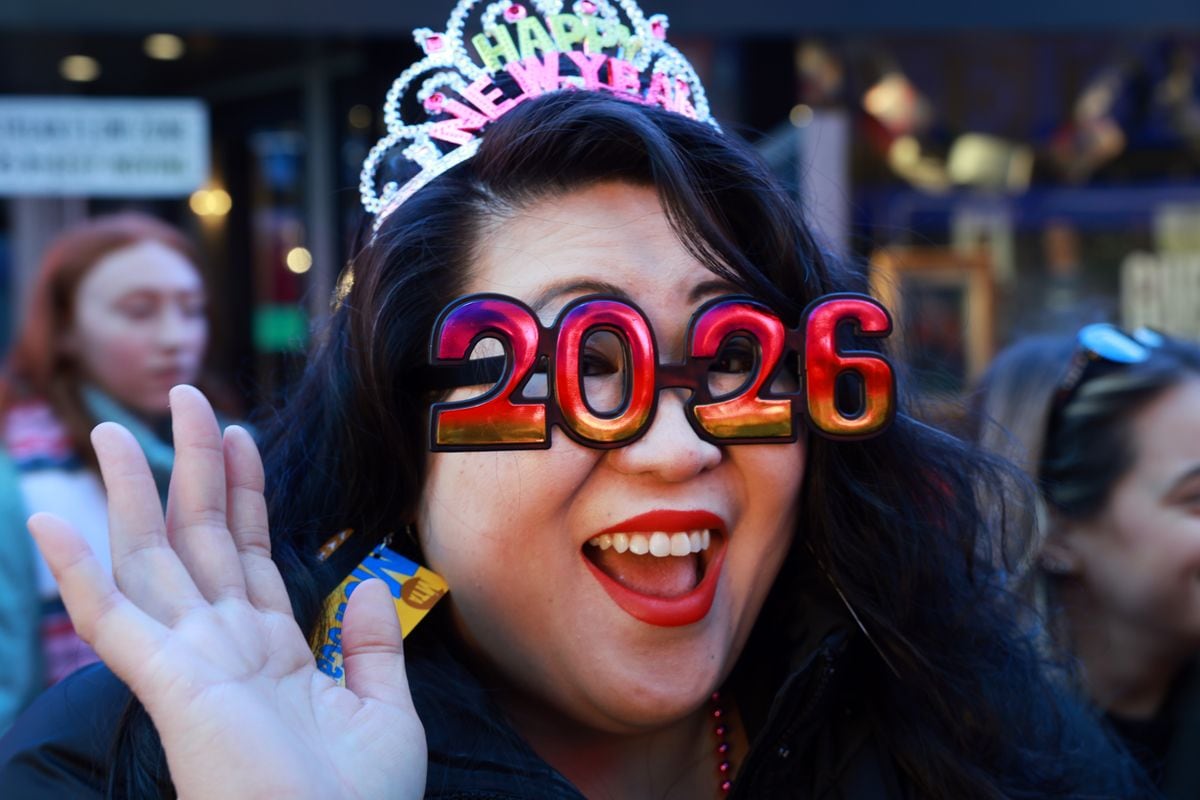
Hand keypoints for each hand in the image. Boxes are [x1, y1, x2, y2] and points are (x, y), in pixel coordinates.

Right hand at [29, 385, 425, 799]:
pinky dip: (77, 570)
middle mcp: (224, 646)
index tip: (239, 434)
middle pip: (200, 537)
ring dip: (130, 493)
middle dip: (190, 464)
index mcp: (271, 650)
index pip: (248, 552)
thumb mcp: (383, 711)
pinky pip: (111, 620)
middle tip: (184, 393)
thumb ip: (373, 644)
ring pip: (152, 559)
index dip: (243, 491)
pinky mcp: (170, 686)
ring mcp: (192, 663)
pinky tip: (51, 517)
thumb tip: (374, 581)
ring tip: (109, 430)